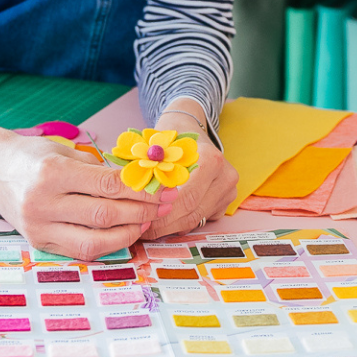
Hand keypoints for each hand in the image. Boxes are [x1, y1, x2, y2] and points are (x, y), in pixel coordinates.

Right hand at [0, 114, 162, 261]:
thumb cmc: (32, 155)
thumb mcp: (64, 150)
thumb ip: (98, 168)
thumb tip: (137, 180)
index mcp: (52, 173)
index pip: (106, 185)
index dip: (138, 189)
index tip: (161, 187)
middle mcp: (44, 203)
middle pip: (104, 214)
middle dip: (140, 210)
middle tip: (163, 204)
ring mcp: (39, 228)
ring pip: (95, 241)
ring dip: (128, 233)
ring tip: (147, 221)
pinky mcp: (39, 243)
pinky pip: (80, 250)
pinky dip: (107, 245)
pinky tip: (123, 234)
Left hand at [141, 100, 237, 237]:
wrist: (191, 127)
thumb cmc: (172, 136)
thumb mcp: (159, 143)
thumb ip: (148, 166)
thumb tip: (128, 190)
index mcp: (211, 159)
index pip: (186, 196)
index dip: (161, 212)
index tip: (140, 218)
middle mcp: (225, 176)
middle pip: (191, 212)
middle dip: (164, 224)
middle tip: (141, 229)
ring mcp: (228, 191)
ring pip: (196, 219)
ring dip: (170, 227)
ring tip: (147, 228)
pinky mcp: (225, 203)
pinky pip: (200, 219)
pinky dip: (180, 224)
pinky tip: (163, 223)